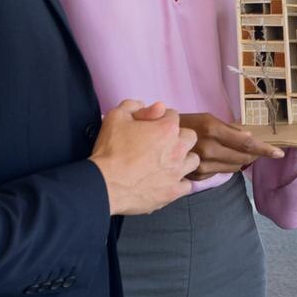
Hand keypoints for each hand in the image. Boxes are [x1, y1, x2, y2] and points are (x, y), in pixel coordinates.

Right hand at [90, 100, 198, 214]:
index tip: (150, 127)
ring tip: (167, 163)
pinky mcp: (173, 192)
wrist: (104, 184)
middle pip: (189, 137)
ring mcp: (177, 172)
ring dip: (183, 159)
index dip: (160, 119)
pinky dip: (179, 182)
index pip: (173, 115)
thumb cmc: (110, 150)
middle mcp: (178, 149)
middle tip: (161, 144)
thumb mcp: (116, 116)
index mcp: (167, 129)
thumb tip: (153, 107)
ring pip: (193, 160)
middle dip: (178, 137)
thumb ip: (134, 105)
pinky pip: (187, 185)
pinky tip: (167, 180)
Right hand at [177, 113, 283, 179]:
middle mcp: (207, 148)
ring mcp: (201, 164)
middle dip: (254, 154)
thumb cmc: (186, 123)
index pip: (246, 143)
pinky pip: (220, 172)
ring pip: (233, 167)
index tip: (279, 154)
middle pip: (242, 157)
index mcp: (212, 129)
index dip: (264, 149)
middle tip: (258, 150)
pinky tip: (217, 157)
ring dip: (240, 160)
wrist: (157, 139)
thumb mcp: (208, 119)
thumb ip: (230, 129)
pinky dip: (225, 165)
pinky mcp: (196, 175)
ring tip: (232, 151)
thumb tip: (250, 136)